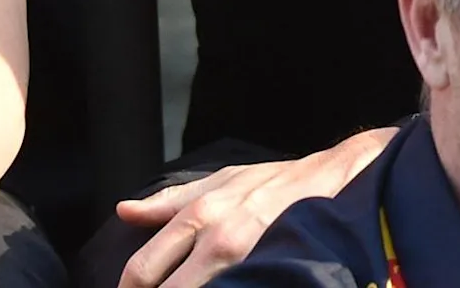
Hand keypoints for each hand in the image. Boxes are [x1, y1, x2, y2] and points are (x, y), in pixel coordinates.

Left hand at [110, 133, 392, 287]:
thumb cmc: (275, 183)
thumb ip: (168, 201)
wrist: (335, 182)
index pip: (142, 270)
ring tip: (198, 286)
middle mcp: (218, 240)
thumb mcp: (220, 182)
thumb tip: (124, 210)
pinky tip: (227, 287)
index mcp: (199, 215)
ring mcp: (246, 262)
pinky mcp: (271, 273)